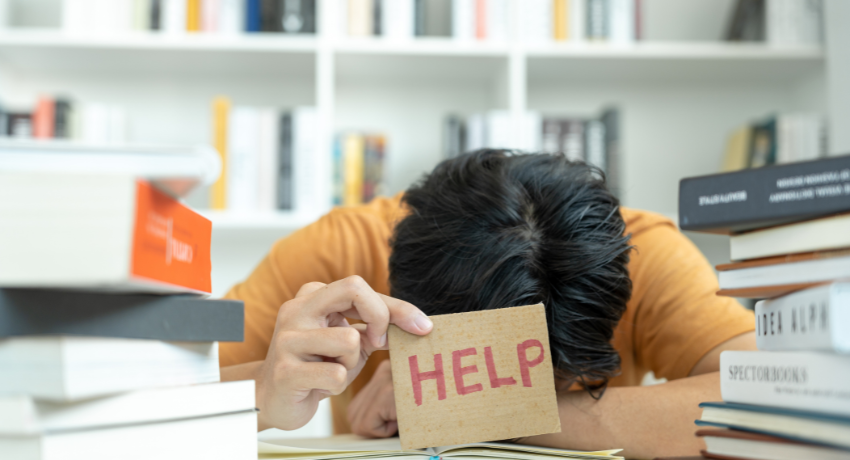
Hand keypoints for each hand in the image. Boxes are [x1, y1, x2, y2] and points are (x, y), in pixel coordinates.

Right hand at [253, 276, 431, 430]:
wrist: (275, 399)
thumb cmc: (318, 366)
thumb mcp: (352, 342)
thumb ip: (378, 327)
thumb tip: (418, 323)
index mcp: (312, 296)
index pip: (360, 286)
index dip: (396, 306)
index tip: (420, 326)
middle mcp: (296, 310)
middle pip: (354, 288)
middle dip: (380, 317)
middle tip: (378, 343)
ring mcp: (288, 339)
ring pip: (349, 340)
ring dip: (352, 363)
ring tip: (333, 370)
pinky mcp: (285, 371)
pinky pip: (337, 374)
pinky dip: (337, 386)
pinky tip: (320, 386)